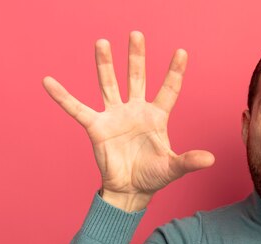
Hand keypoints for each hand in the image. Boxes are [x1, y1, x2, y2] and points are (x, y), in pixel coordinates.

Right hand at [43, 31, 214, 209]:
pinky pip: (77, 109)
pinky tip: (49, 81)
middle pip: (137, 78)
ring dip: (105, 64)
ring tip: (103, 42)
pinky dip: (63, 97)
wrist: (130, 191)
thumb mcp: (173, 168)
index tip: (181, 52)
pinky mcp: (97, 127)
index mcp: (157, 117)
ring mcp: (115, 116)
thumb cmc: (153, 176)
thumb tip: (212, 160)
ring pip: (109, 84)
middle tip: (137, 34)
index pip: (168, 90)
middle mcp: (136, 111)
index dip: (174, 72)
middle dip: (137, 57)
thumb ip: (190, 161)